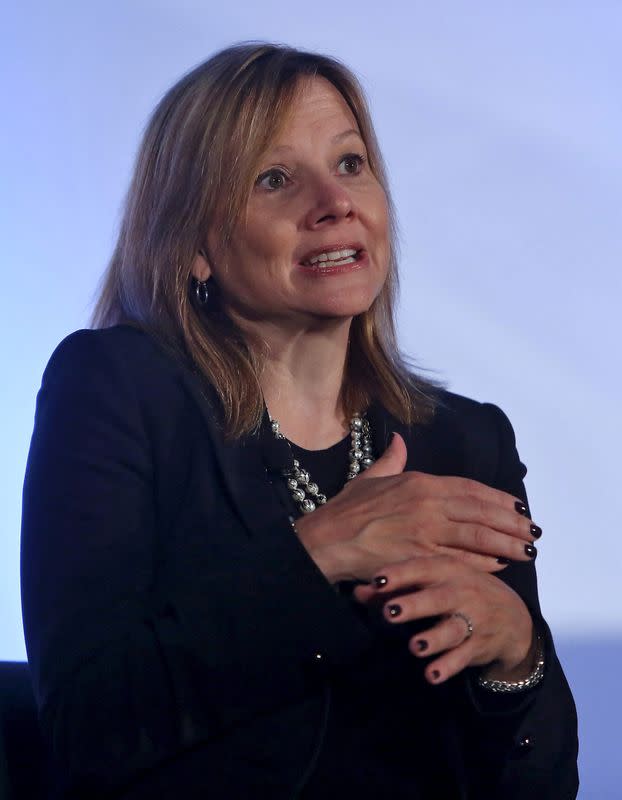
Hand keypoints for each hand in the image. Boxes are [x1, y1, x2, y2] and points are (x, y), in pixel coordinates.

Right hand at [296, 433, 539, 583]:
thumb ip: (391, 460)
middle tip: (533, 532)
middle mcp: (427, 505)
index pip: (470, 489)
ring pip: (477, 537)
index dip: (498, 499)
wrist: (325, 540)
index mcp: (419, 483)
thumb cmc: (345, 511)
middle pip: (481, 513)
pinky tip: (499, 566)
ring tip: (527, 551)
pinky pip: (458, 561)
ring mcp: (425, 532)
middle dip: (511, 523)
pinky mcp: (419, 558)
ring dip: (507, 543)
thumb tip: (398, 440)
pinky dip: (482, 563)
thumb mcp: (369, 478)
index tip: (518, 507)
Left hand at [353, 554, 534, 683]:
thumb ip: (396, 586)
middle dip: (415, 605)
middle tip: (390, 612)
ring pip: (453, 630)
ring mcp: (474, 620)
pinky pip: (463, 658)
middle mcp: (462, 592)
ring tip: (415, 646)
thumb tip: (358, 591)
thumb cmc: (460, 591)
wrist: (514, 617)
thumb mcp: (434, 581)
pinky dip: (448, 667)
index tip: (377, 580)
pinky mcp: (480, 646)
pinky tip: (432, 674)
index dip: (400, 574)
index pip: (422, 569)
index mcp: (448, 569)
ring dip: (433, 639)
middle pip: (438, 599)